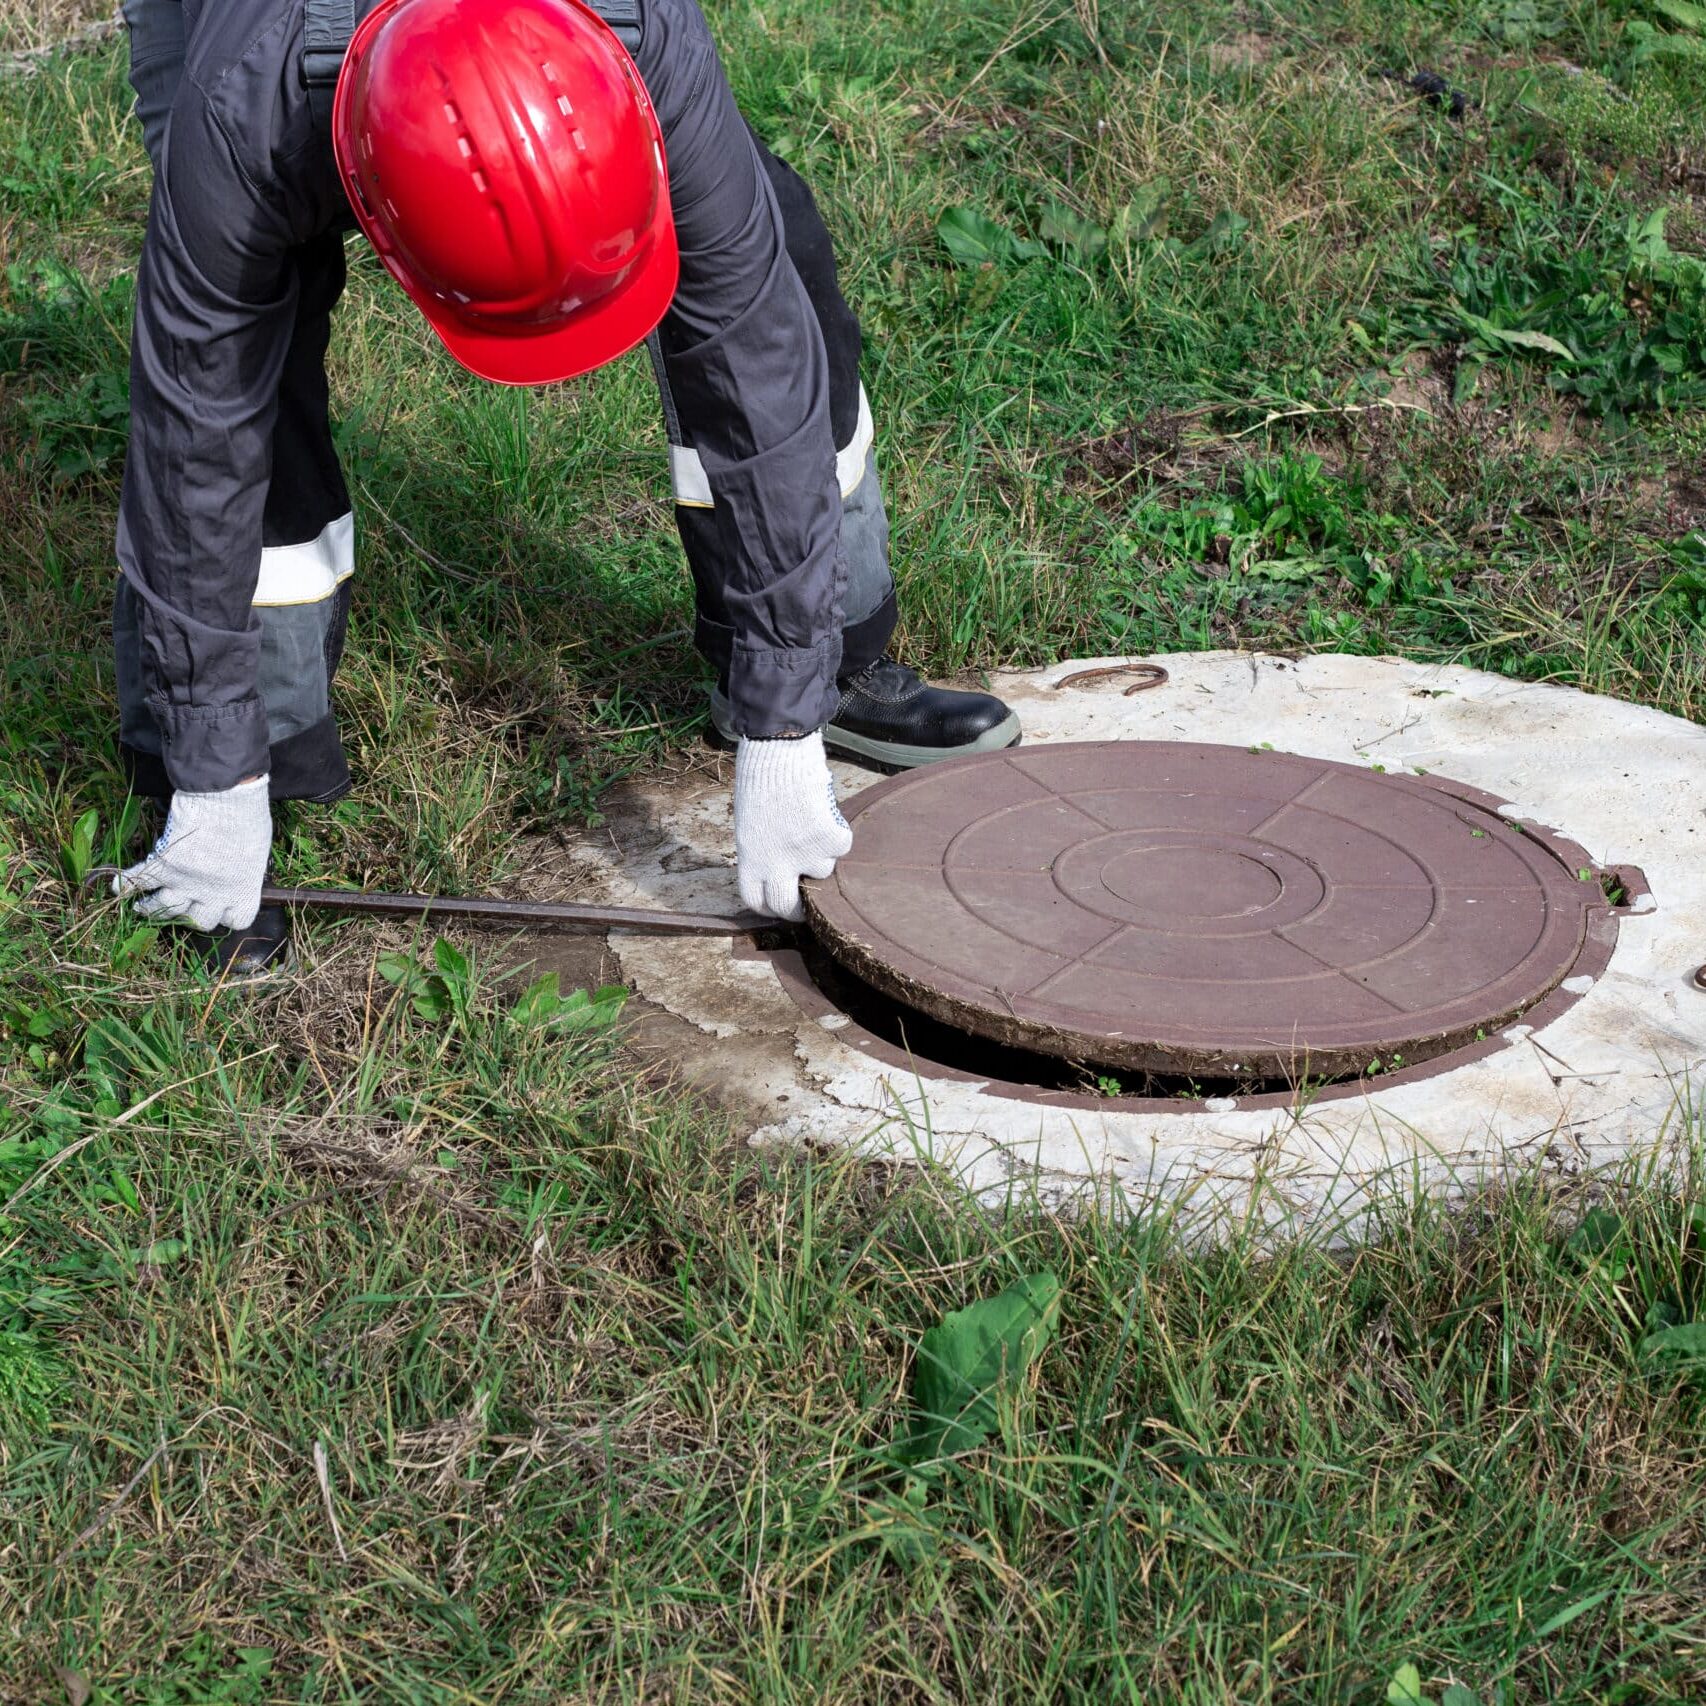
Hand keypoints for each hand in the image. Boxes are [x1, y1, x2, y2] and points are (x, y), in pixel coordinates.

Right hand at [113, 776, 271, 931]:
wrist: (226, 798)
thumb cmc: (247, 818)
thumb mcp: (257, 850)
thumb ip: (245, 869)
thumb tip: (238, 870)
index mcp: (241, 890)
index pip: (236, 921)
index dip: (229, 915)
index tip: (224, 908)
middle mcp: (212, 893)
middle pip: (197, 921)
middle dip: (190, 916)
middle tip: (184, 906)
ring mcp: (185, 882)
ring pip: (162, 907)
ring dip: (151, 908)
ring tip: (143, 907)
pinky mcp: (164, 865)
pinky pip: (138, 880)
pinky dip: (124, 884)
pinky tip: (116, 887)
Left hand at [734, 732, 852, 920]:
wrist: (779, 752)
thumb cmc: (761, 780)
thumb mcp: (750, 824)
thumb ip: (762, 851)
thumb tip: (782, 868)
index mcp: (750, 859)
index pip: (757, 900)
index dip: (769, 906)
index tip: (778, 903)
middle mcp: (776, 863)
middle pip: (789, 906)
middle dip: (800, 909)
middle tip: (809, 900)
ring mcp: (805, 853)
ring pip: (823, 870)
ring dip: (821, 854)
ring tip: (812, 825)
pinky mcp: (828, 839)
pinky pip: (841, 845)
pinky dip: (838, 832)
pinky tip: (825, 813)